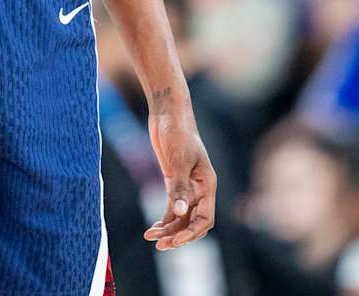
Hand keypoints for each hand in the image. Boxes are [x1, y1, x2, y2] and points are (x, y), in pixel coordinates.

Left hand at [144, 106, 215, 249]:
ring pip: (181, 217)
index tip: (175, 240)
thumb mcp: (178, 161)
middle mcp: (200, 189)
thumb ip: (180, 188)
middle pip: (193, 222)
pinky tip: (153, 228)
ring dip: (169, 229)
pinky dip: (164, 219)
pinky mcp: (174, 181)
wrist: (168, 113)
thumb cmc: (178, 133)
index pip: (205, 219)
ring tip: (151, 237)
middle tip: (160, 245)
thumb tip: (179, 213)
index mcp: (207, 185)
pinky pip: (172, 207)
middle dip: (179, 235)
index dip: (192, 233)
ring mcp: (187, 186)